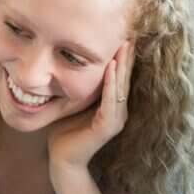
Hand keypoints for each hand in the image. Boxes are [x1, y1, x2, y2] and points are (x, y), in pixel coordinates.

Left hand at [46, 43, 130, 175]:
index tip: (123, 37)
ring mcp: (115, 120)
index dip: (123, 58)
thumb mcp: (74, 104)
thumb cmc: (65, 133)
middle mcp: (118, 112)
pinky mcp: (107, 127)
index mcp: (112, 107)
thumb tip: (73, 65)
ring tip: (125, 46)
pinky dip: (111, 83)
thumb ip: (81, 88)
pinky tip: (112, 67)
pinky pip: (111, 101)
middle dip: (127, 57)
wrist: (62, 160)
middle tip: (131, 34)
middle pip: (125, 79)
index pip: (120, 78)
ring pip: (121, 88)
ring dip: (123, 66)